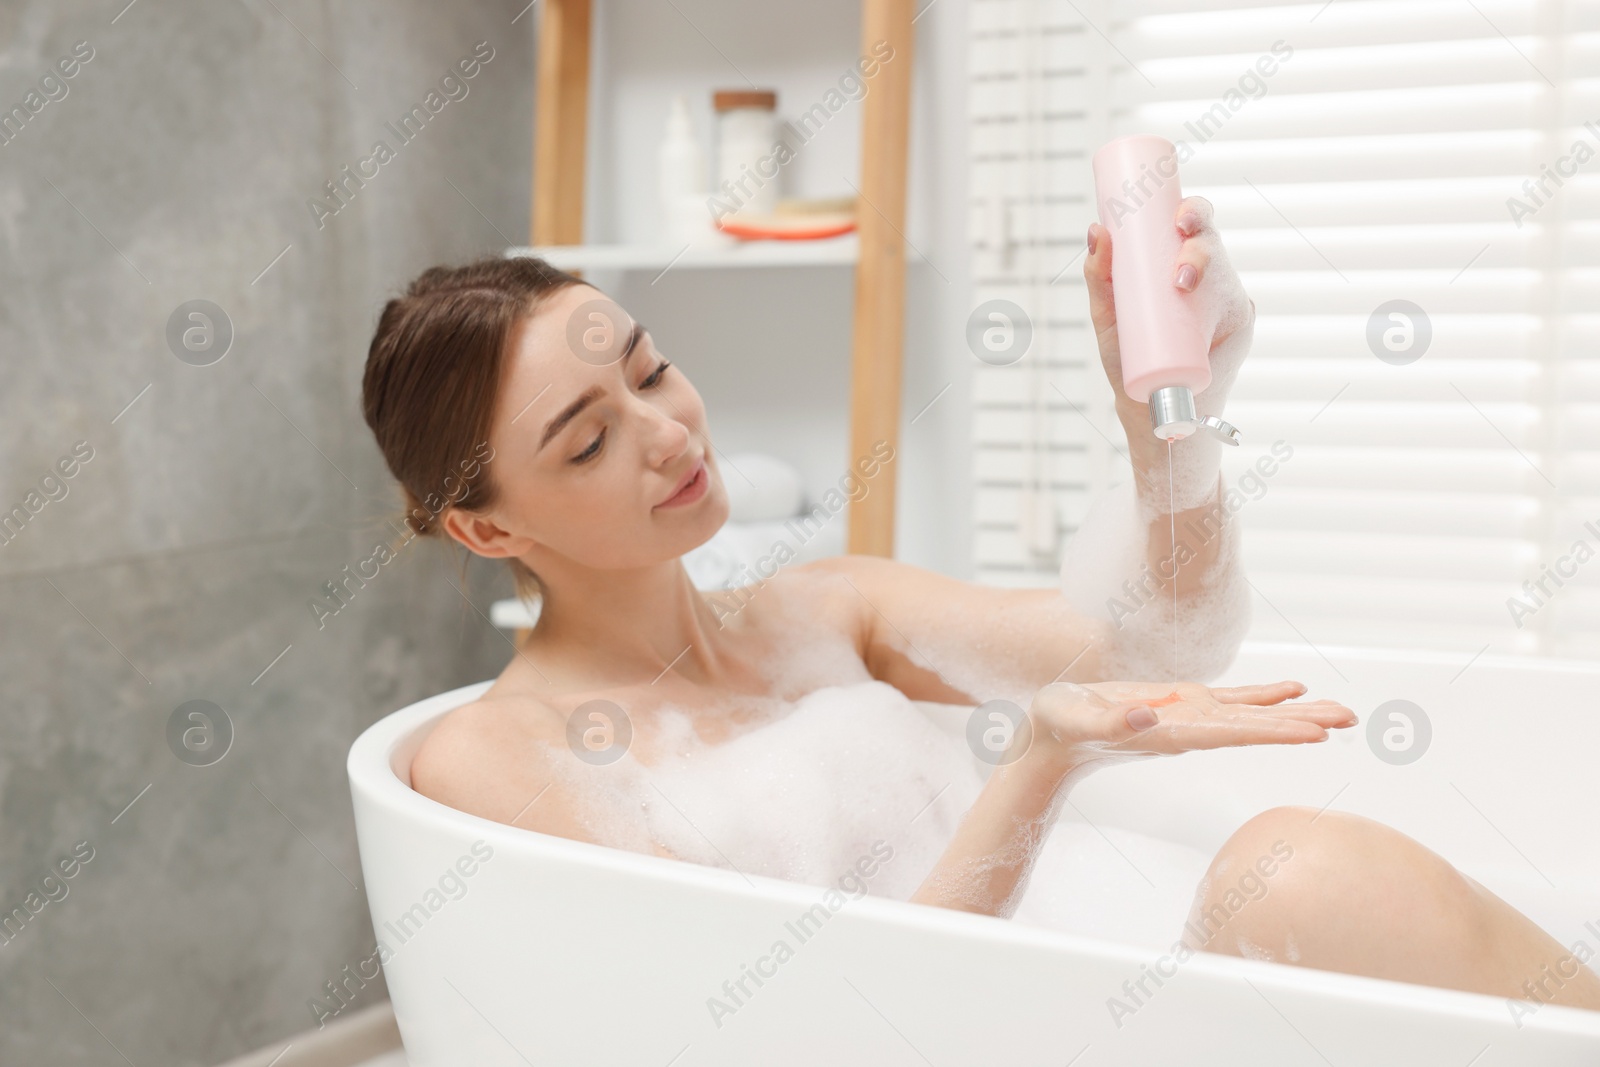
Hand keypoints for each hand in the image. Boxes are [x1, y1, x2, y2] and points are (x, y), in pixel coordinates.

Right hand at [1023, 678, 1355, 777]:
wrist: (1051, 739)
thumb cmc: (1058, 728)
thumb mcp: (1077, 719)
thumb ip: (1111, 723)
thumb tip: (1147, 717)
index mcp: (1172, 734)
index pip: (1234, 733)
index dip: (1275, 730)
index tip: (1315, 734)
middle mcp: (1192, 729)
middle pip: (1258, 727)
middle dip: (1304, 722)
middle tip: (1352, 720)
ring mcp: (1191, 717)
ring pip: (1255, 714)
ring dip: (1297, 712)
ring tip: (1341, 713)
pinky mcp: (1183, 703)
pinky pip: (1234, 700)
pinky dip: (1266, 696)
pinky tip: (1294, 690)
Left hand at [1084, 196, 1255, 420]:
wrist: (1144, 404)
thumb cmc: (1127, 353)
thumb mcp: (1107, 314)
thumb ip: (1099, 277)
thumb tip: (1096, 230)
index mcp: (1175, 260)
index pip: (1190, 224)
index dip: (1191, 211)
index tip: (1178, 220)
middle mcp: (1204, 274)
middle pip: (1212, 242)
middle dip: (1199, 245)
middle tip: (1177, 265)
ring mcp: (1224, 299)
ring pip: (1227, 270)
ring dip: (1210, 269)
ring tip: (1181, 284)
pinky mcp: (1239, 326)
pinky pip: (1241, 307)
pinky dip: (1228, 303)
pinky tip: (1216, 309)